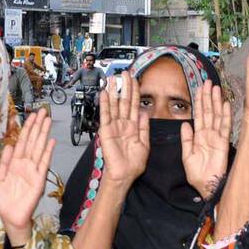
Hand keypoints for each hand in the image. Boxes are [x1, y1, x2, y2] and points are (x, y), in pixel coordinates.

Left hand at [0, 108, 53, 244]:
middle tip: (42, 111)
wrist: (10, 217)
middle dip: (37, 126)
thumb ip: (3, 163)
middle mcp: (25, 164)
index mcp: (14, 164)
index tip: (31, 115)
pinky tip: (51, 141)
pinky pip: (44, 163)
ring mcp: (33, 171)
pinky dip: (47, 152)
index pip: (21, 142)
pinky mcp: (39, 180)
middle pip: (32, 141)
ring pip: (39, 148)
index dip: (26, 128)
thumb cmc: (4, 201)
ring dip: (43, 134)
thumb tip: (8, 145)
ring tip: (47, 120)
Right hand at [98, 70, 148, 185]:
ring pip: (114, 105)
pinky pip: (105, 115)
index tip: (136, 80)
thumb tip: (144, 113)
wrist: (124, 175)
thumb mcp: (145, 144)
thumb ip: (144, 128)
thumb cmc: (133, 164)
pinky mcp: (106, 131)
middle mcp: (123, 124)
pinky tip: (104, 93)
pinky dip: (104, 104)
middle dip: (125, 87)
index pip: (134, 105)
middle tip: (125, 73)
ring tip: (113, 79)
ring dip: (113, 91)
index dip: (135, 92)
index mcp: (133, 127)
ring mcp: (114, 126)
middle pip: (124, 101)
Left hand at [180, 82, 231, 199]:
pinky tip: (225, 104)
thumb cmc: (196, 174)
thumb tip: (184, 124)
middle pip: (208, 111)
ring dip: (216, 102)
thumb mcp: (186, 155)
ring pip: (216, 115)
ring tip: (216, 88)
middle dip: (207, 97)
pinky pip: (224, 127)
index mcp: (198, 136)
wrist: (206, 185)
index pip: (198, 115)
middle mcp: (208, 134)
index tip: (199, 88)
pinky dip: (225, 115)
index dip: (199, 101)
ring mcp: (216, 137)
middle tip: (208, 82)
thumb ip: (186, 139)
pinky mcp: (223, 143)